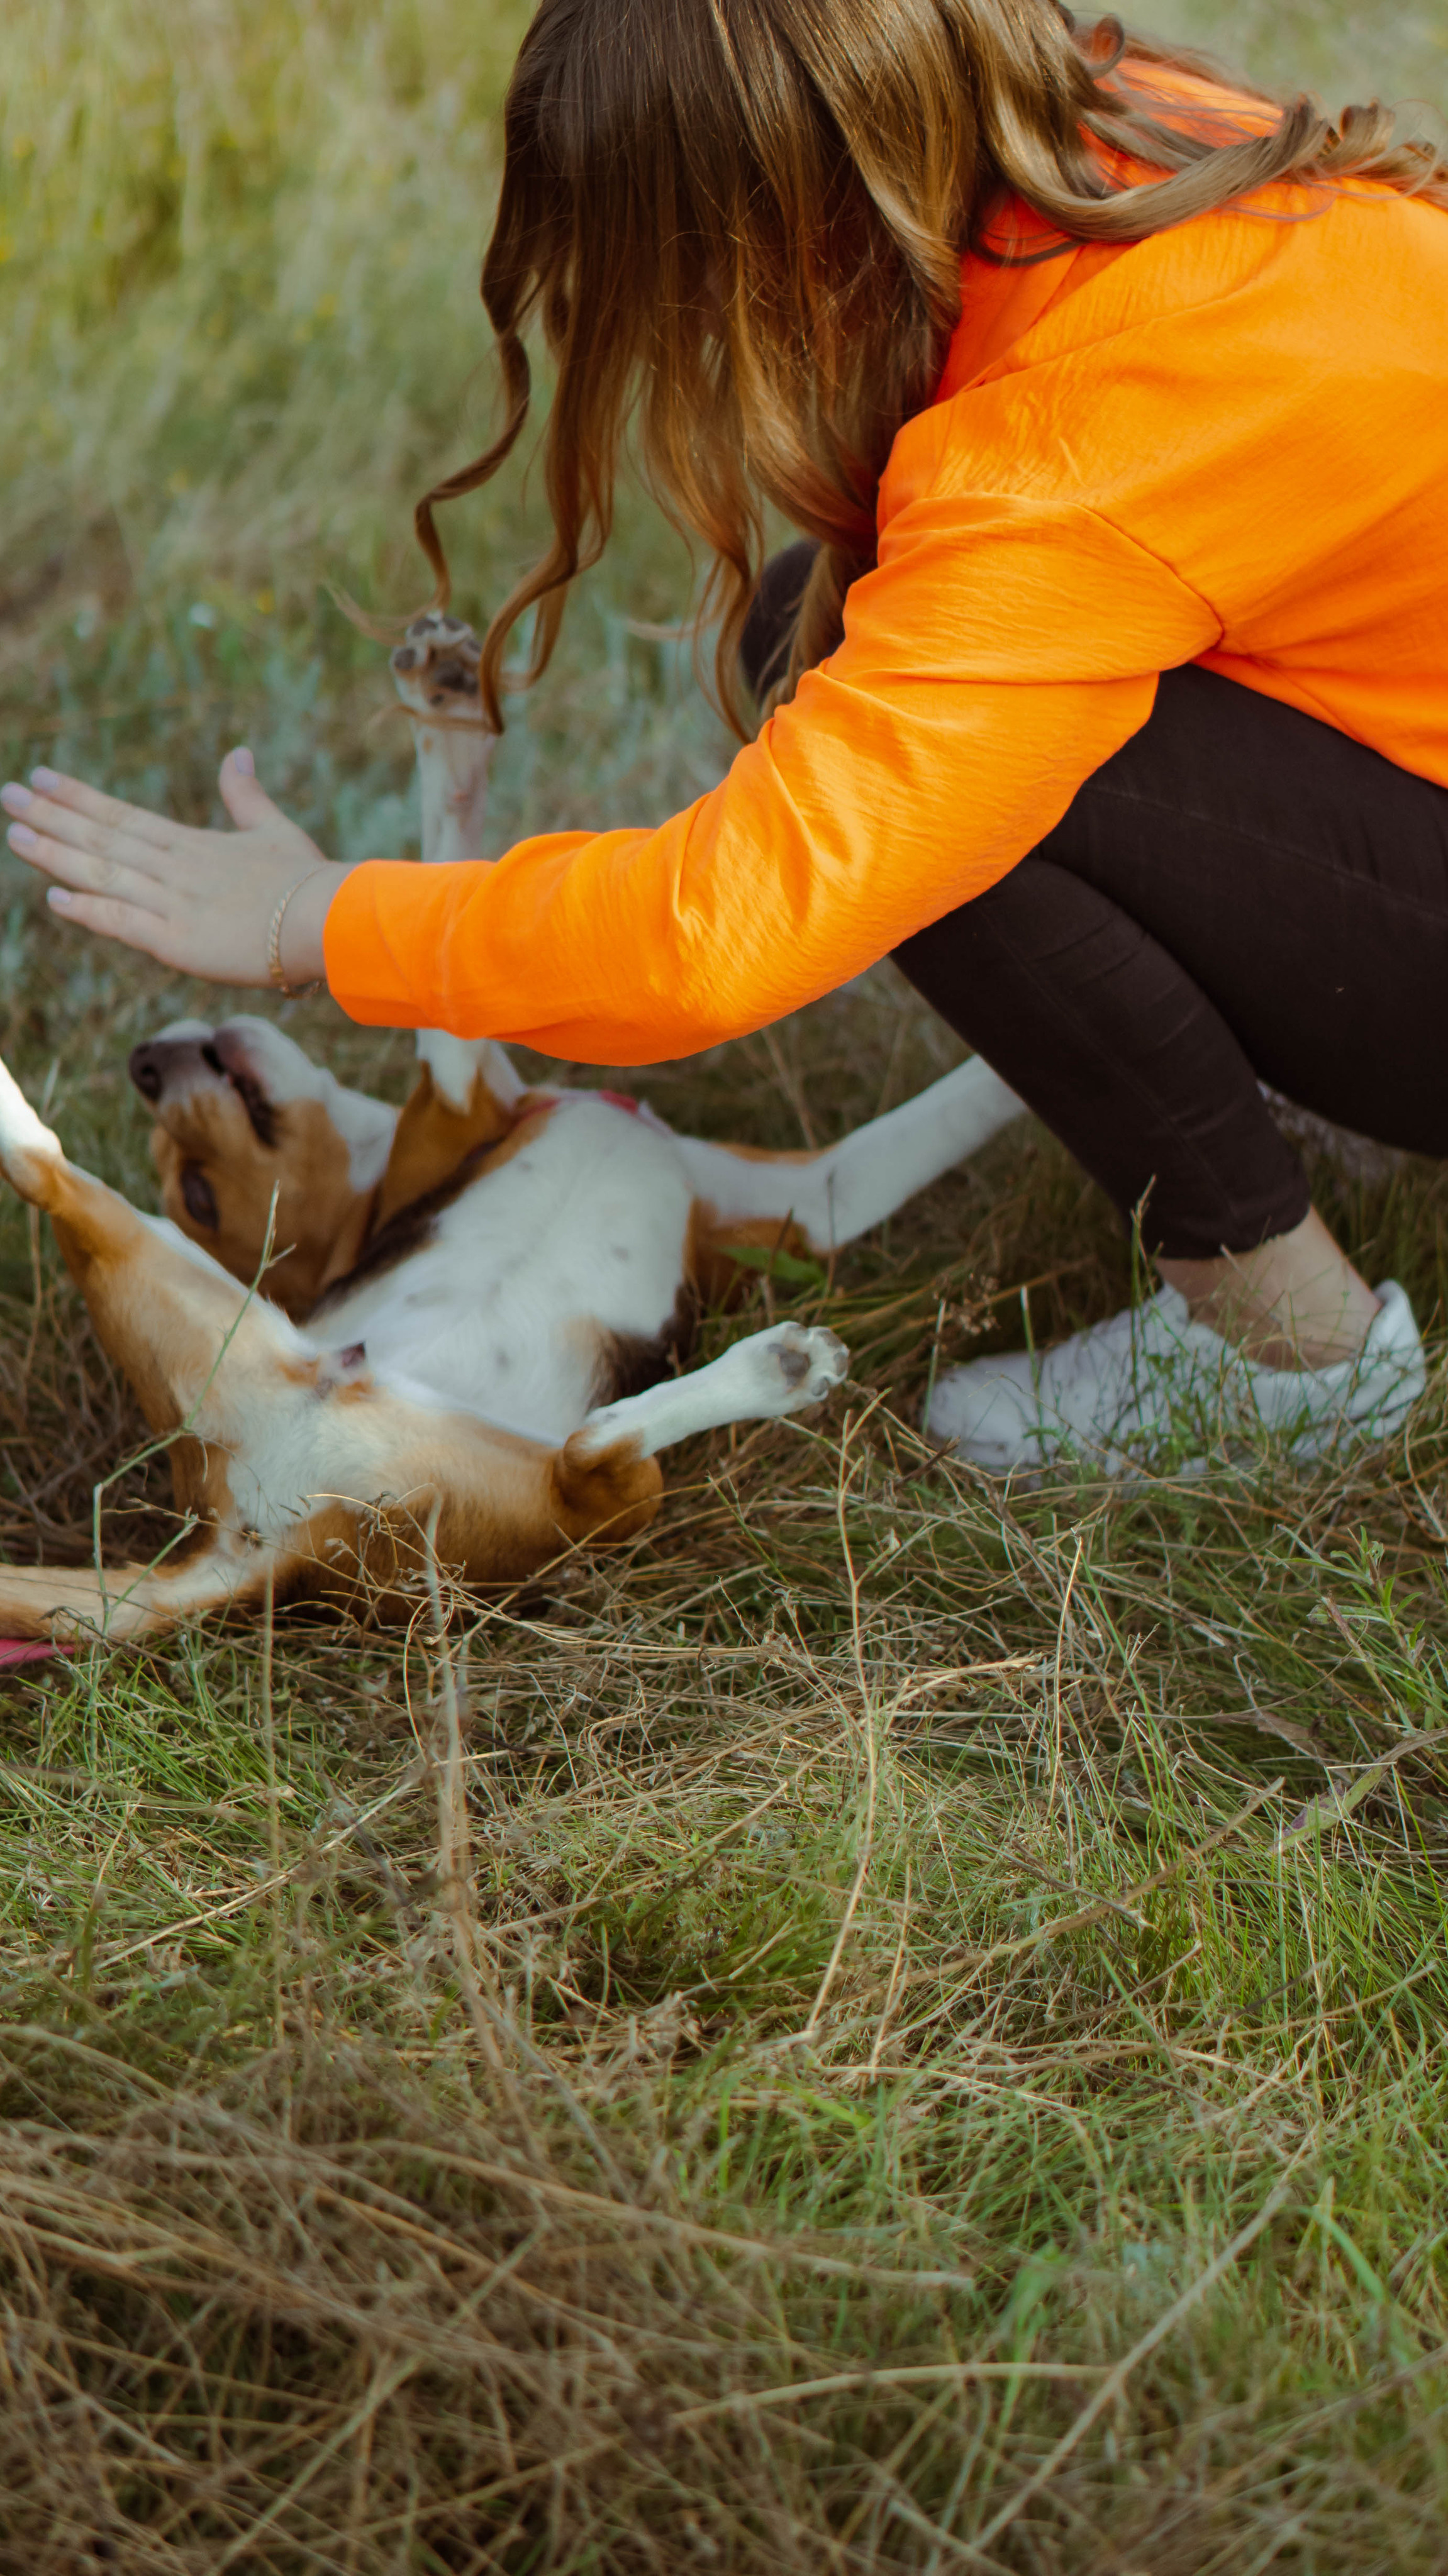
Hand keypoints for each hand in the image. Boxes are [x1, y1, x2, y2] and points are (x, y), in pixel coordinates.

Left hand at [1, 751, 357, 988]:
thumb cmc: (310, 880)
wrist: (334, 919)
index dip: (79, 799)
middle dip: (53, 818)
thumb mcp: (275, 830)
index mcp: (194, 845)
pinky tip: (56, 898)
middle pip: (105, 839)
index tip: (41, 779)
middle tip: (8, 797)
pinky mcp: (182, 942)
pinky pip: (127, 923)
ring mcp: (176, 904)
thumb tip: (237, 752)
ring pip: (106, 874)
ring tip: (17, 835)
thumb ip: (246, 795)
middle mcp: (176, 869)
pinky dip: (91, 911)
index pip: (124, 816)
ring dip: (57, 855)